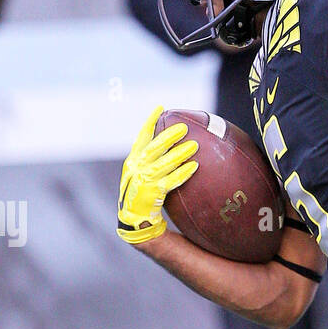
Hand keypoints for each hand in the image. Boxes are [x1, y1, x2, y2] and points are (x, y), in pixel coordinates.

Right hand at [117, 105, 198, 244]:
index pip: (141, 137)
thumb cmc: (141, 195)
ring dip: (179, 154)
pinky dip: (182, 173)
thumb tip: (172, 145)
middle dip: (168, 136)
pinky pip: (170, 181)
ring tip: (194, 145)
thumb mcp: (142, 174)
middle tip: (184, 127)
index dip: (150, 121)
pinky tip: (195, 167)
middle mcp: (136, 168)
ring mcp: (143, 181)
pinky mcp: (152, 194)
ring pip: (163, 164)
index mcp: (132, 161)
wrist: (134, 220)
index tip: (161, 108)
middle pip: (153, 148)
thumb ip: (152, 160)